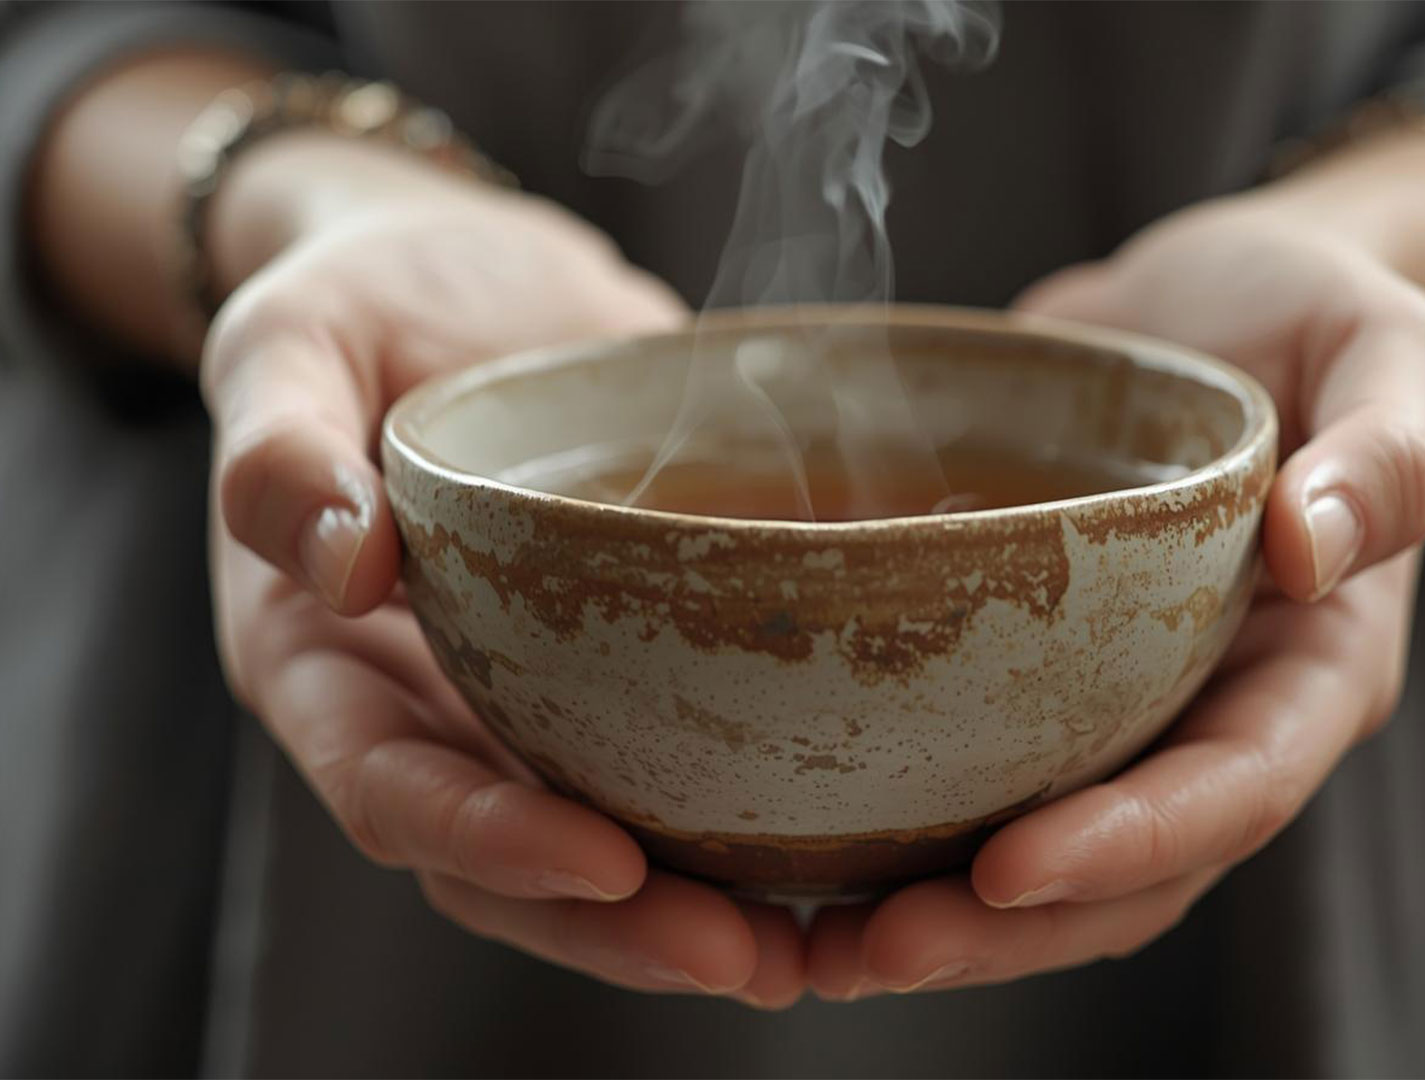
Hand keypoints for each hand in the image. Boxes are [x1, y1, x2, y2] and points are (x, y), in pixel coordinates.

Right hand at [203, 138, 802, 1006]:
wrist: (462, 275)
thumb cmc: (361, 304)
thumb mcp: (291, 340)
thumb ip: (278, 444)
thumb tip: (332, 559)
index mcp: (330, 663)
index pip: (393, 789)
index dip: (489, 843)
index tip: (607, 863)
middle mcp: (434, 707)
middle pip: (512, 862)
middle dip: (623, 926)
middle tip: (750, 957)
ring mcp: (532, 695)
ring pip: (604, 841)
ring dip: (697, 908)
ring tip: (818, 946)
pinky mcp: (628, 658)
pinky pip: (677, 753)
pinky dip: (747, 813)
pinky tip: (847, 841)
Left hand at [807, 196, 1424, 997]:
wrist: (1211, 292)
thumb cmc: (1313, 312)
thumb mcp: (1380, 342)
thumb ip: (1385, 449)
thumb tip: (1317, 547)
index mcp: (1310, 668)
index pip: (1234, 790)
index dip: (1130, 844)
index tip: (1008, 871)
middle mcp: (1211, 711)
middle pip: (1123, 869)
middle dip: (1003, 927)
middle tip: (872, 952)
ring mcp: (1117, 700)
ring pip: (1038, 850)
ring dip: (938, 911)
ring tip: (813, 946)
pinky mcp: (1028, 667)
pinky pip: (973, 767)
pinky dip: (897, 820)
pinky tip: (798, 847)